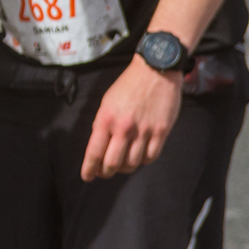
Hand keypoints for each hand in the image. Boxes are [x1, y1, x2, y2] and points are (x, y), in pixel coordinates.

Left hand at [81, 56, 182, 180]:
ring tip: (121, 166)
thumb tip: (100, 145)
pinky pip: (151, 156)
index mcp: (106, 119)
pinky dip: (143, 161)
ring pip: (132, 163)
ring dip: (124, 168)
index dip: (89, 168)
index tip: (87, 177)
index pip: (94, 152)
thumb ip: (103, 124)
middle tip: (103, 173)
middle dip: (106, 172)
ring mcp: (144, 131)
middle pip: (113, 163)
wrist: (155, 71)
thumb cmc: (127, 85)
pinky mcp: (162, 132)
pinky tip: (138, 157)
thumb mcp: (106, 102)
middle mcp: (124, 128)